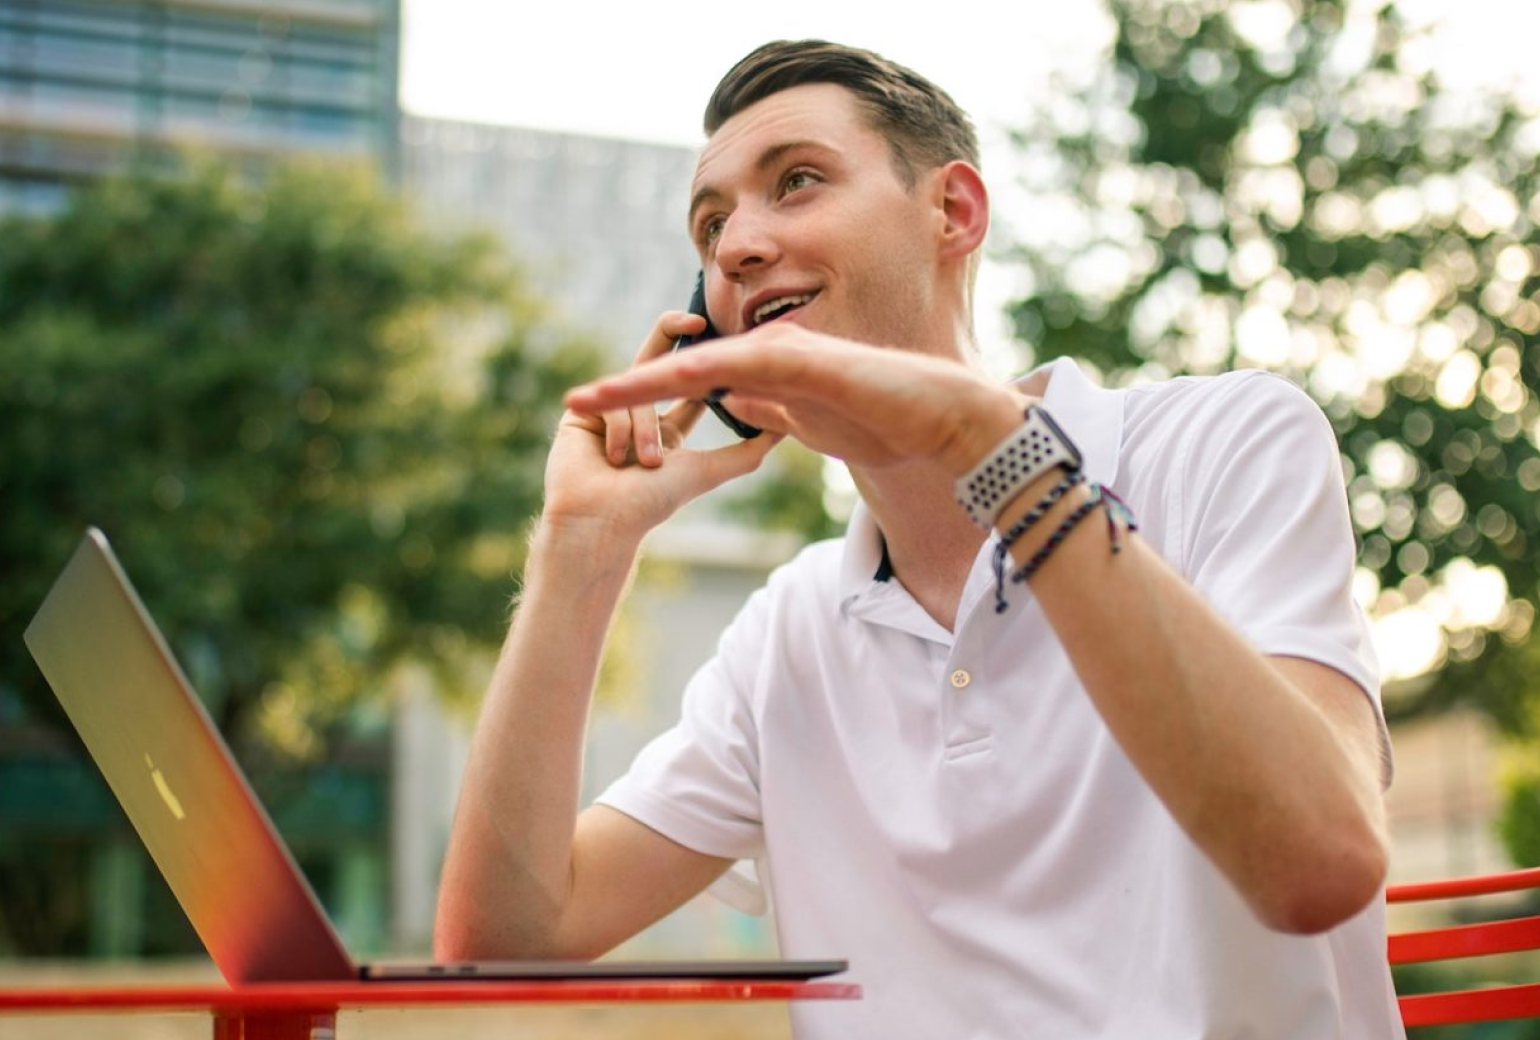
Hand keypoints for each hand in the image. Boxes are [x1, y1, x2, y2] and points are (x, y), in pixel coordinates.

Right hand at [541, 311, 781, 544]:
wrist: (604, 521)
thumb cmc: (653, 502)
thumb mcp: (709, 470)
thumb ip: (747, 450)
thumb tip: (784, 429)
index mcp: (666, 431)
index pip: (688, 386)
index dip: (704, 361)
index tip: (720, 338)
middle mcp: (637, 416)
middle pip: (656, 360)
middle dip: (671, 332)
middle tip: (696, 317)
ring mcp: (607, 412)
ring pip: (639, 392)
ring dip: (647, 431)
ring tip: (647, 464)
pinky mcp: (581, 413)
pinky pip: (612, 403)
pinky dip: (621, 432)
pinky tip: (614, 460)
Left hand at [564, 323, 1027, 476]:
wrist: (933, 413)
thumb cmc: (880, 419)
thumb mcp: (807, 423)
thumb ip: (770, 408)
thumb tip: (732, 404)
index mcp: (763, 373)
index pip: (690, 386)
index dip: (642, 400)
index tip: (599, 414)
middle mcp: (764, 354)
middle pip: (681, 371)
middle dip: (626, 390)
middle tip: (572, 404)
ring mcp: (780, 353)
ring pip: (697, 366)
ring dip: (643, 384)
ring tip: (592, 401)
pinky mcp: (801, 360)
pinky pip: (740, 367)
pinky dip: (700, 375)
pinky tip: (662, 385)